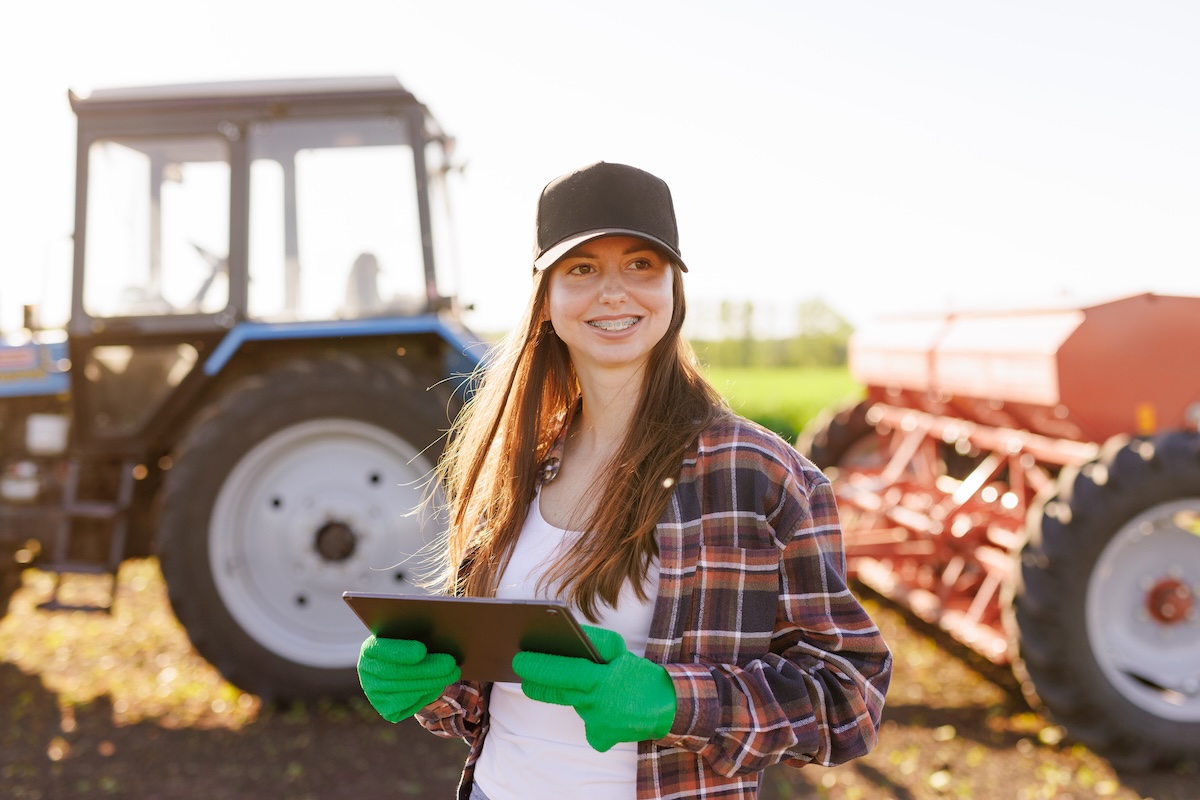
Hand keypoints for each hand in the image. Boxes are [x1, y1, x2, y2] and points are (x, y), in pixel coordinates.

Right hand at [357, 636, 460, 722]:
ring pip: (405, 690)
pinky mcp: (386, 709)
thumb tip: (435, 634)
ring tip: (452, 673)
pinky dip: (425, 694)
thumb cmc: (413, 645)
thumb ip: (416, 633)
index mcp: (370, 649)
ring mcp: (374, 693)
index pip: (380, 649)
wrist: (408, 668)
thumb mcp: (412, 636)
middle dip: (426, 669)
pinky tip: (439, 685)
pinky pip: (407, 704)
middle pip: (397, 673)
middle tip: (450, 664)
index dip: (401, 652)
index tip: (421, 650)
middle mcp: (367, 672)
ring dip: (431, 682)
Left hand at [512, 625, 675, 751]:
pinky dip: (594, 718)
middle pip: (557, 692)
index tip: (519, 661)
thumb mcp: (620, 651)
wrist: (668, 706)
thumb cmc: (641, 675)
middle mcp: (595, 704)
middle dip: (537, 683)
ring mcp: (597, 723)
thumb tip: (572, 637)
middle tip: (522, 673)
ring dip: (578, 695)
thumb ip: (594, 642)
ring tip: (598, 688)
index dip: (538, 667)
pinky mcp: (602, 738)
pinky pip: (588, 726)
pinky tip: (608, 711)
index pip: (561, 672)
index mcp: (600, 680)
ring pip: (576, 705)